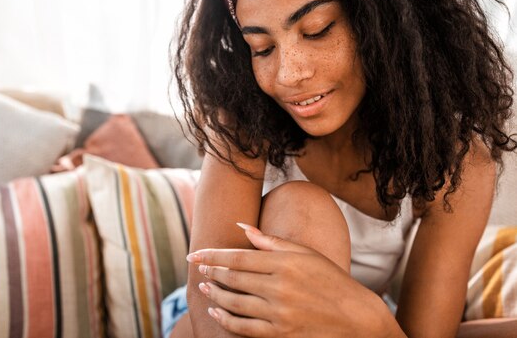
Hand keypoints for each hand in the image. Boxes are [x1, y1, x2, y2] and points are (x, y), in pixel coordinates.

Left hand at [186, 223, 391, 337]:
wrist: (356, 318)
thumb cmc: (330, 279)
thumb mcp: (305, 253)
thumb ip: (270, 241)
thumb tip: (241, 226)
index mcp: (285, 263)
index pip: (239, 257)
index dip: (213, 254)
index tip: (196, 253)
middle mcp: (280, 287)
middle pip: (233, 278)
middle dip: (212, 271)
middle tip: (199, 266)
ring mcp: (279, 313)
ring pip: (234, 303)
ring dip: (215, 295)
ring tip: (205, 287)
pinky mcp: (280, 334)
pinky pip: (244, 328)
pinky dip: (225, 320)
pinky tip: (216, 312)